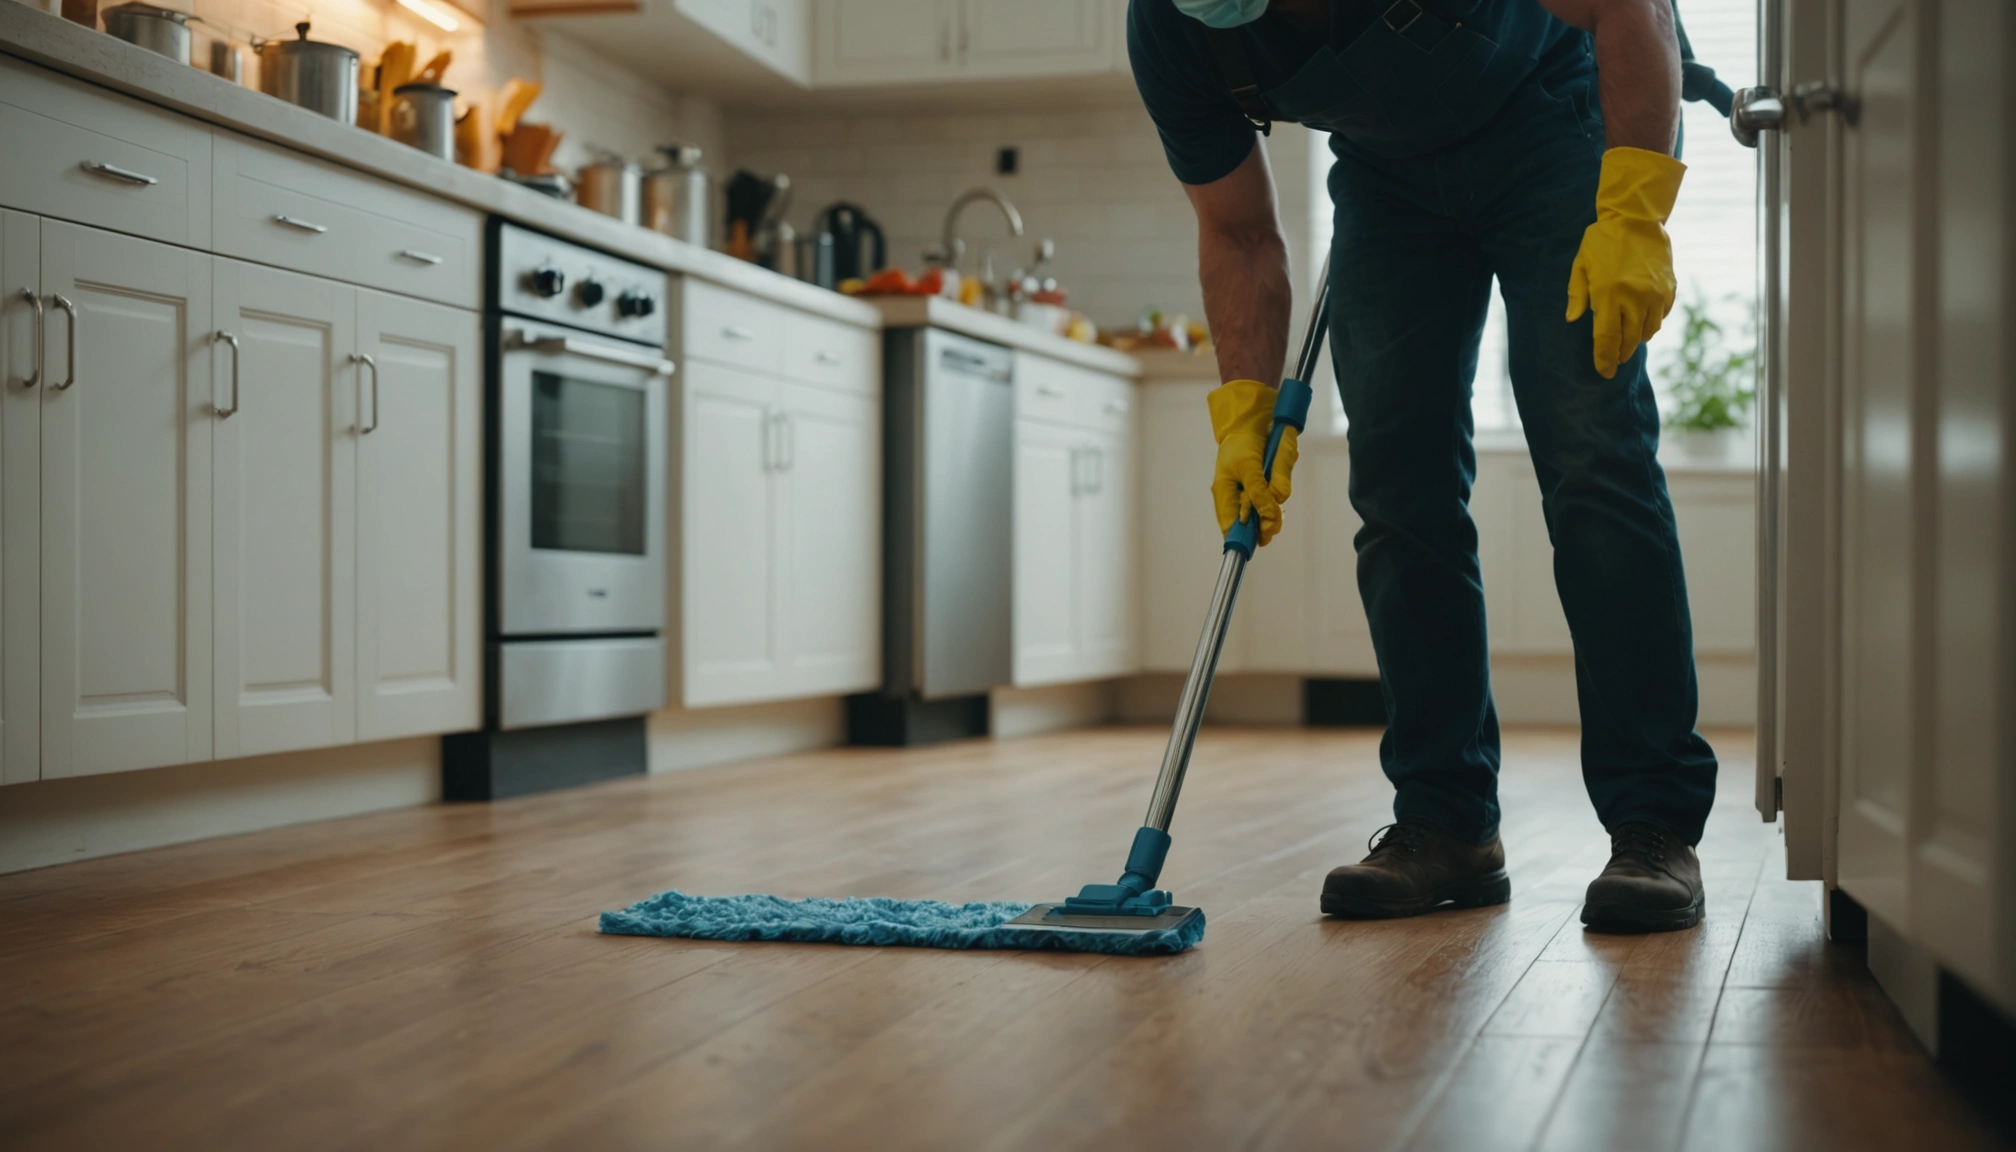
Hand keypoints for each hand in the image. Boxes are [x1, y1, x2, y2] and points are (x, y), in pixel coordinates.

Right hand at [1207, 379, 1297, 546]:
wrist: (1257, 418)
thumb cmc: (1244, 442)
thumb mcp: (1248, 466)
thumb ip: (1258, 492)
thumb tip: (1268, 516)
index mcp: (1225, 495)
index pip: (1230, 526)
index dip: (1241, 539)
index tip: (1255, 544)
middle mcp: (1241, 496)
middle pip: (1254, 524)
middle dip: (1265, 524)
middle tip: (1272, 527)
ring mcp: (1257, 490)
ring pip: (1270, 510)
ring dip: (1275, 507)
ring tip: (1276, 499)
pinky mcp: (1271, 481)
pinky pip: (1280, 492)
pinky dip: (1281, 487)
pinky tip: (1278, 478)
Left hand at [1566, 147, 1686, 378]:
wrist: (1636, 218)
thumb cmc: (1602, 242)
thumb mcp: (1581, 266)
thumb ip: (1577, 295)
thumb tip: (1572, 320)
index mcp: (1609, 295)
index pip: (1608, 339)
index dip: (1605, 360)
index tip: (1604, 372)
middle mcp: (1635, 299)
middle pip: (1630, 341)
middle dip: (1621, 354)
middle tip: (1614, 359)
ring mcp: (1655, 295)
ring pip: (1648, 332)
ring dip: (1637, 339)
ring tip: (1626, 338)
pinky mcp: (1669, 289)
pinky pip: (1662, 316)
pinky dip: (1651, 322)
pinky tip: (1641, 318)